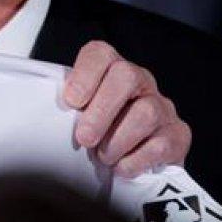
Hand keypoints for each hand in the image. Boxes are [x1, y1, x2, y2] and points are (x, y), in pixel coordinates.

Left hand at [63, 41, 190, 177]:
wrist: (133, 162)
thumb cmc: (97, 133)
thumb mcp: (77, 115)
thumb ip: (66, 108)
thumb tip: (43, 114)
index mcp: (111, 70)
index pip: (100, 54)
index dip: (84, 75)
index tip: (71, 102)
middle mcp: (140, 82)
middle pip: (126, 76)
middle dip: (101, 110)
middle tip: (84, 138)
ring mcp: (162, 106)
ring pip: (146, 112)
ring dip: (118, 140)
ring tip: (103, 156)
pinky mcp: (178, 135)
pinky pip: (161, 144)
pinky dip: (136, 160)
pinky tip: (122, 167)